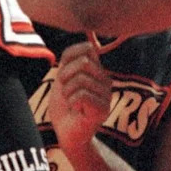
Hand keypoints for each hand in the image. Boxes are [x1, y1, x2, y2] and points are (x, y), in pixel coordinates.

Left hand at [48, 41, 111, 156]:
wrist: (65, 133)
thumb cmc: (64, 105)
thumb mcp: (64, 75)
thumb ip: (72, 57)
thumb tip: (89, 38)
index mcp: (98, 71)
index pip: (86, 49)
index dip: (68, 61)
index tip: (65, 78)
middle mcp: (106, 81)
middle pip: (83, 63)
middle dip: (66, 77)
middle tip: (66, 92)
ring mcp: (107, 96)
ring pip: (81, 79)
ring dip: (68, 92)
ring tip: (72, 103)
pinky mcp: (103, 110)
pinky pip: (82, 95)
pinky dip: (71, 102)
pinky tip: (76, 110)